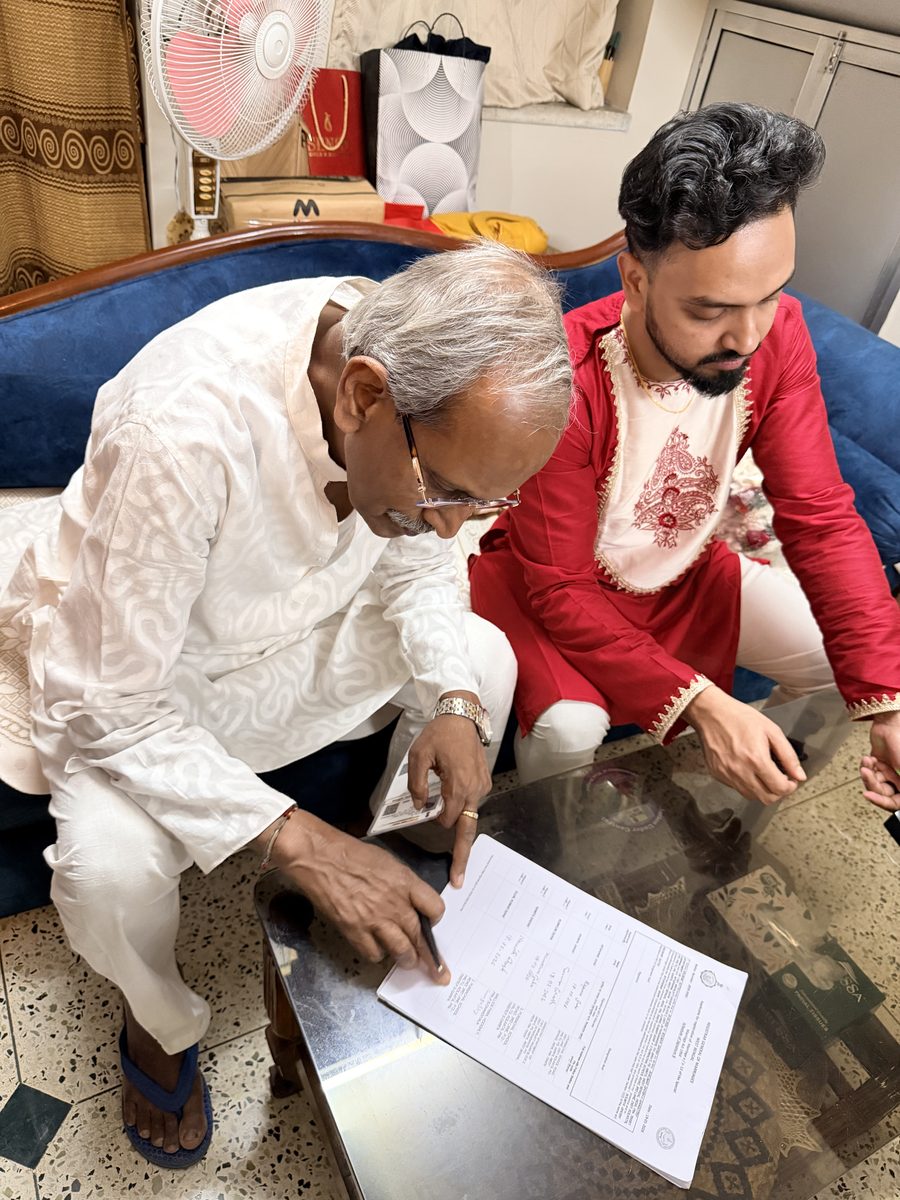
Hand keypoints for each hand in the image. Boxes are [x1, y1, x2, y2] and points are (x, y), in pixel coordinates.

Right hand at [258, 810, 448, 982]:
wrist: (319, 858)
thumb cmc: (351, 854)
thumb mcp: (387, 861)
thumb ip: (403, 884)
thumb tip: (412, 902)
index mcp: (405, 882)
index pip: (435, 907)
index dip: (435, 917)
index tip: (432, 921)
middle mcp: (394, 903)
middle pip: (420, 936)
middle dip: (430, 957)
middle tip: (437, 970)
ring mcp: (375, 919)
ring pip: (401, 951)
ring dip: (407, 960)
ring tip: (408, 963)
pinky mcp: (354, 931)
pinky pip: (374, 954)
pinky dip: (377, 954)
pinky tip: (376, 948)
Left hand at [408, 690, 491, 888]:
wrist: (462, 715)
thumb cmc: (440, 734)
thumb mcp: (418, 756)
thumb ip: (417, 785)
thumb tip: (419, 805)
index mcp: (458, 786)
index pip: (446, 820)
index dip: (434, 821)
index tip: (425, 820)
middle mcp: (474, 790)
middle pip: (467, 831)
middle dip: (462, 856)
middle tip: (458, 879)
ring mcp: (482, 787)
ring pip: (469, 817)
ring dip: (457, 823)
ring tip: (446, 827)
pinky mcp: (484, 782)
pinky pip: (472, 804)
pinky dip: (461, 808)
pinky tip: (450, 800)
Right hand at [684, 685, 806, 804]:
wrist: (710, 713)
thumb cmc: (740, 718)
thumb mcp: (771, 730)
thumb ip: (788, 755)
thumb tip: (799, 775)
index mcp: (756, 759)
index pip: (780, 788)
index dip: (790, 786)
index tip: (791, 779)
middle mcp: (740, 771)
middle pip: (767, 798)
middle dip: (778, 791)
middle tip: (780, 779)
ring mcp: (727, 775)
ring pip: (752, 797)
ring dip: (763, 790)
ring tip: (765, 774)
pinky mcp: (718, 775)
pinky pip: (737, 788)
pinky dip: (747, 784)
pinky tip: (748, 769)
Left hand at [861, 711, 899, 810]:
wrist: (890, 722)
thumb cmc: (899, 741)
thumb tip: (899, 798)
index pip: (896, 802)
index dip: (882, 801)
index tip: (869, 795)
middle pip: (883, 793)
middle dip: (872, 783)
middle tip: (867, 773)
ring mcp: (890, 772)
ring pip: (874, 783)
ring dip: (868, 773)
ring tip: (868, 762)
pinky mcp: (879, 764)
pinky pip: (869, 773)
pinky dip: (866, 767)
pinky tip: (868, 758)